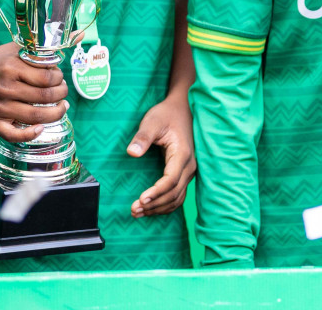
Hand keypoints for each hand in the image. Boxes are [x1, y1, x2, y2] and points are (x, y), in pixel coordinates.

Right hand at [0, 43, 67, 143]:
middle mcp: (5, 87)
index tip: (59, 78)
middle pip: (44, 97)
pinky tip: (41, 128)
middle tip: (62, 92)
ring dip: (55, 113)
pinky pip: (13, 134)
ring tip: (60, 107)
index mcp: (12, 67)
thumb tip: (81, 34)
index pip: (47, 78)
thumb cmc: (0, 60)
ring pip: (35, 117)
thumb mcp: (20, 47)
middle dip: (61, 95)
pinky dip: (30, 134)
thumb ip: (47, 46)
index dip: (59, 79)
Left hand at [126, 95, 195, 216]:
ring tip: (138, 213)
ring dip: (159, 208)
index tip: (141, 200)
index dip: (156, 192)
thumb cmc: (166, 114)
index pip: (171, 180)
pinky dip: (165, 205)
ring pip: (177, 198)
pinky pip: (178, 195)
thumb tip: (131, 153)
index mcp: (182, 154)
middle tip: (133, 210)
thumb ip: (142, 137)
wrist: (182, 109)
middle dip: (154, 204)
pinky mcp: (185, 174)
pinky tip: (151, 208)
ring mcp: (189, 171)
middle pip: (174, 193)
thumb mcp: (152, 121)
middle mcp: (189, 166)